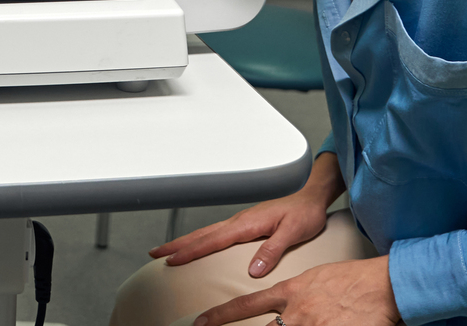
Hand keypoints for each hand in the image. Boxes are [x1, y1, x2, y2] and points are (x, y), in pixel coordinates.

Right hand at [153, 185, 330, 278]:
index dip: (191, 251)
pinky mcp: (245, 224)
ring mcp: (241, 221)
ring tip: (167, 250)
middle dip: (177, 244)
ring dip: (185, 241)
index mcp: (247, 223)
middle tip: (155, 253)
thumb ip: (272, 250)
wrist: (311, 196)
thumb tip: (252, 270)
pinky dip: (200, 239)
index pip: (213, 240)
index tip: (172, 260)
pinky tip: (197, 245)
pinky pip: (216, 233)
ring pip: (206, 232)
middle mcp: (240, 221)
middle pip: (201, 234)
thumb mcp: (293, 233)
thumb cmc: (304, 213)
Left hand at [192, 256, 398, 325]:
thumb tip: (284, 310)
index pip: (246, 305)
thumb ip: (294, 296)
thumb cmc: (351, 279)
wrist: (379, 285)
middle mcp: (296, 314)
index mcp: (289, 293)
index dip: (221, 315)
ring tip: (300, 323)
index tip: (200, 322)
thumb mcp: (314, 280)